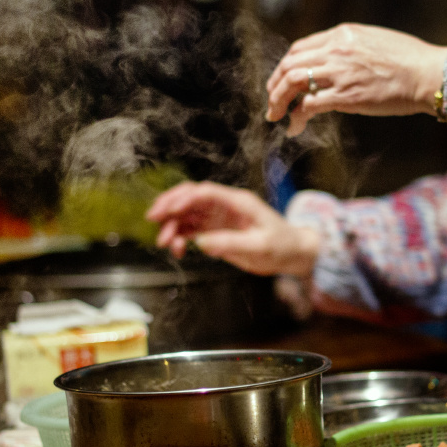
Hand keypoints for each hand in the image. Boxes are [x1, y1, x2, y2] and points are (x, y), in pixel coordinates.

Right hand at [146, 181, 319, 277]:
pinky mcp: (216, 232)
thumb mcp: (260, 246)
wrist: (293, 254)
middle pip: (191, 198)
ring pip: (187, 215)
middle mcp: (225, 206)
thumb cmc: (282, 246)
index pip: (205, 192)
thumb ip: (231, 243)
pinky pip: (191, 231)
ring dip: (172, 226)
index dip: (183, 198)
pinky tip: (177, 250)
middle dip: (170, 206)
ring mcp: (219, 218)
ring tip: (166, 244)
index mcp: (238, 202)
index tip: (167, 211)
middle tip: (153, 220)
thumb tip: (202, 243)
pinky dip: (180, 237)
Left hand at [265, 23, 446, 135]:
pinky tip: (296, 127)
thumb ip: (352, 49)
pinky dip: (297, 117)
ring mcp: (339, 72)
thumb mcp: (375, 42)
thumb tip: (338, 64)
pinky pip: (309, 105)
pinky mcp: (345, 95)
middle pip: (290, 64)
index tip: (282, 81)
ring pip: (292, 83)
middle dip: (275, 85)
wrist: (428, 74)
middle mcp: (336, 49)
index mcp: (342, 34)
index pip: (300, 48)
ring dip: (278, 101)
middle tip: (272, 102)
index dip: (286, 66)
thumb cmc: (411, 61)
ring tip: (276, 116)